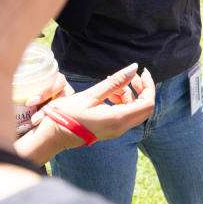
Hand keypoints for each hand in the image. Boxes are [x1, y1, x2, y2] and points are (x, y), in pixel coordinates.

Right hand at [20, 64, 154, 162]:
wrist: (53, 135)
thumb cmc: (68, 115)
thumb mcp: (91, 95)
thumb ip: (115, 82)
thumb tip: (134, 68)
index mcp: (118, 119)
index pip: (148, 103)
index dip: (149, 86)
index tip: (143, 72)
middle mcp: (121, 127)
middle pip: (145, 107)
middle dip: (141, 89)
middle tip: (130, 76)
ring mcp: (116, 130)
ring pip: (135, 110)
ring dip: (130, 94)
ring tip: (113, 84)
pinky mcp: (111, 129)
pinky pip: (125, 114)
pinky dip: (122, 101)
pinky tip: (109, 93)